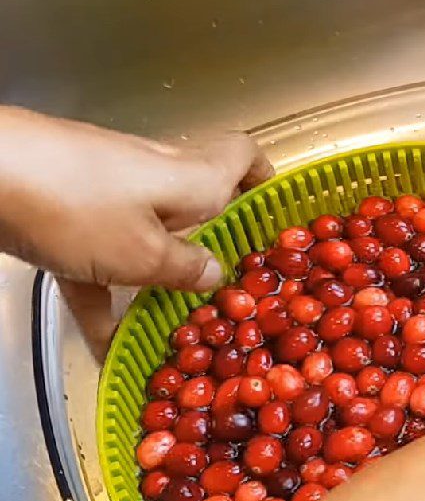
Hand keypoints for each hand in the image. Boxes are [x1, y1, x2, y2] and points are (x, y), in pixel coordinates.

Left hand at [0, 106, 271, 356]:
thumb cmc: (76, 207)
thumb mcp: (143, 255)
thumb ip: (185, 268)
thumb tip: (215, 273)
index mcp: (191, 178)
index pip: (244, 156)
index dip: (266, 183)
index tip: (275, 221)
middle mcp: (158, 175)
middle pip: (202, 206)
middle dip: (217, 249)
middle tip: (230, 291)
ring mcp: (113, 189)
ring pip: (152, 237)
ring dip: (160, 282)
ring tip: (172, 329)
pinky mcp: (73, 207)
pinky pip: (103, 257)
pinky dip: (107, 295)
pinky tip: (105, 343)